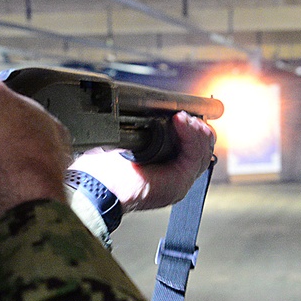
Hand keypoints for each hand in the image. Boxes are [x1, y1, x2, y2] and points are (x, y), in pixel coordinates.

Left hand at [69, 111, 214, 211]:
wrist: (98, 185)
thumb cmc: (105, 169)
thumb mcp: (130, 146)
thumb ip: (147, 136)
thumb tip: (159, 117)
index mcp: (165, 172)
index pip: (190, 148)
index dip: (191, 130)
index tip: (182, 115)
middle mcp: (176, 179)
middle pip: (202, 149)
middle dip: (196, 128)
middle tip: (183, 115)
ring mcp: (180, 181)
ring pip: (203, 150)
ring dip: (195, 129)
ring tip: (182, 117)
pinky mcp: (180, 181)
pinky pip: (196, 154)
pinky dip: (192, 134)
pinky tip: (181, 121)